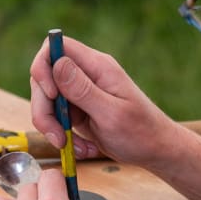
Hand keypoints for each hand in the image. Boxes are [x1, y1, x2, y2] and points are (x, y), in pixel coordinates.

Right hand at [28, 35, 178, 171]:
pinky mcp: (80, 110)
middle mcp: (88, 75)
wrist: (156, 151)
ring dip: (53, 127)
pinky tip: (85, 148)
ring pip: (48, 101)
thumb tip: (56, 62)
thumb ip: (82, 89)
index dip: (44, 68)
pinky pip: (58, 119)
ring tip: (71, 145)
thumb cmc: (141, 133)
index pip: (56, 48)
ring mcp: (82, 93)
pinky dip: (64, 136)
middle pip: (45, 78)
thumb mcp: (110, 113)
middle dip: (44, 108)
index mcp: (98, 66)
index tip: (51, 95)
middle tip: (57, 136)